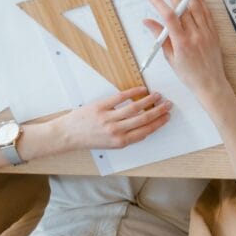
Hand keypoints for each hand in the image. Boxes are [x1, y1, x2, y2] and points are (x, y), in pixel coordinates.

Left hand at [53, 87, 171, 149]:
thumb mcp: (111, 145)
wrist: (68, 135)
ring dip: (148, 101)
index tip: (166, 116)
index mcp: (120, 142)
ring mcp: (108, 118)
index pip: (146, 130)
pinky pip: (120, 98)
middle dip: (158, 111)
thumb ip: (128, 138)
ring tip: (157, 96)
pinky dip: (133, 92)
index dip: (158, 123)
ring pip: (134, 108)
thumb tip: (144, 129)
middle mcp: (116, 130)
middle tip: (167, 104)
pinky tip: (141, 90)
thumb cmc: (88, 140)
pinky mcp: (100, 106)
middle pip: (143, 118)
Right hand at [143, 0, 229, 103]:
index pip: (169, 17)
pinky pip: (207, 12)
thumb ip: (160, 37)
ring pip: (196, 6)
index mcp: (182, 42)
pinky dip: (200, 1)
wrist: (210, 83)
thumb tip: (148, 22)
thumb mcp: (170, 58)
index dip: (160, 4)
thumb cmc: (189, 74)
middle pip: (182, 7)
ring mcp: (206, 32)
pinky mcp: (213, 32)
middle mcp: (195, 35)